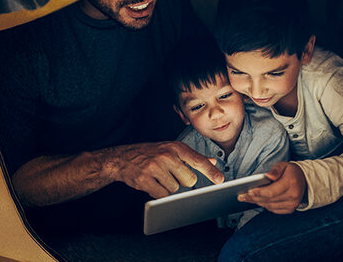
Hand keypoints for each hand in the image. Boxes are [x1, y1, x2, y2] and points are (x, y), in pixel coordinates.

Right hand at [108, 141, 225, 197]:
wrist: (122, 158)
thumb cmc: (150, 154)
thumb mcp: (172, 149)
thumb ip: (193, 157)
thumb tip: (213, 161)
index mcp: (176, 147)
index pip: (198, 160)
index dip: (210, 171)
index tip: (220, 180)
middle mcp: (167, 155)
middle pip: (189, 180)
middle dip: (182, 181)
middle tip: (170, 174)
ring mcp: (155, 167)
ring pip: (176, 188)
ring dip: (169, 187)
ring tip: (158, 177)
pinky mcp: (145, 179)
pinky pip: (162, 194)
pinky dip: (159, 193)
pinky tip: (152, 183)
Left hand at [238, 162, 306, 213]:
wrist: (304, 180)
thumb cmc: (290, 171)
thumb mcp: (283, 165)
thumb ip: (275, 170)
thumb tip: (268, 176)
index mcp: (291, 183)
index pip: (271, 191)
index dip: (259, 192)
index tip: (248, 191)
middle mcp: (293, 196)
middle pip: (268, 200)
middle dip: (253, 198)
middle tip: (241, 196)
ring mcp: (293, 204)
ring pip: (270, 206)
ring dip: (257, 202)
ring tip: (246, 198)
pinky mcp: (290, 209)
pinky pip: (273, 209)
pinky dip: (264, 205)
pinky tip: (257, 200)